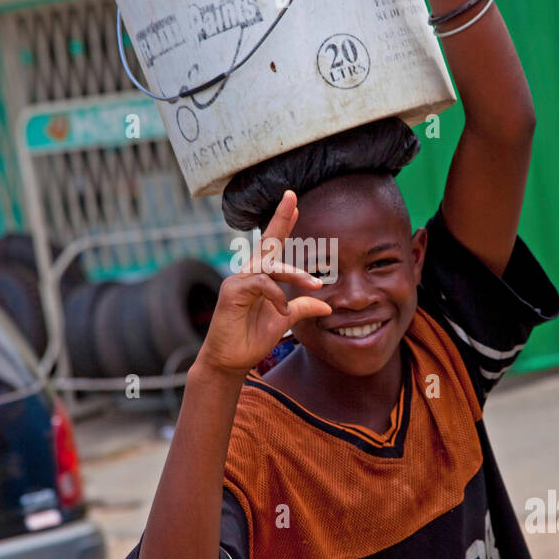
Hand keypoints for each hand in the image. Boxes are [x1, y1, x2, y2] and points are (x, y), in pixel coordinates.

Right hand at [196, 190, 331, 377]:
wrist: (230, 361)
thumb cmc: (251, 339)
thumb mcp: (284, 321)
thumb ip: (302, 308)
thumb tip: (328, 305)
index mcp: (260, 277)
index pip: (272, 245)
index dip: (283, 223)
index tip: (294, 204)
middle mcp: (248, 273)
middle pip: (266, 241)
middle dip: (280, 218)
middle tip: (292, 197)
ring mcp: (238, 280)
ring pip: (269, 265)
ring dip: (295, 274)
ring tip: (315, 286)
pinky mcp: (232, 291)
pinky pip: (260, 284)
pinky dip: (276, 296)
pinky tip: (282, 312)